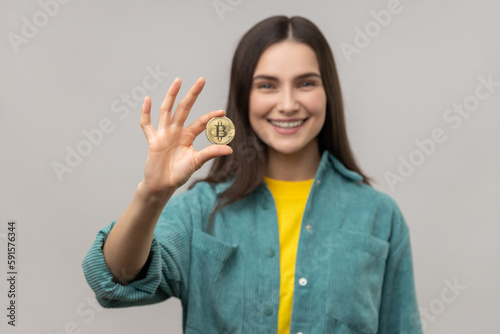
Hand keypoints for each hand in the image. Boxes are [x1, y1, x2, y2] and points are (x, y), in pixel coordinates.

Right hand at [138, 77, 231, 197]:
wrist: (162, 185)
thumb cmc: (179, 174)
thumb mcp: (197, 162)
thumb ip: (211, 153)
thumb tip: (230, 149)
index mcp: (187, 136)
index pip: (200, 122)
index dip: (211, 116)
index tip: (222, 112)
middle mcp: (176, 131)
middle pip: (184, 108)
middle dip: (192, 94)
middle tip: (202, 80)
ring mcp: (163, 134)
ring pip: (167, 110)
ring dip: (171, 96)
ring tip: (178, 81)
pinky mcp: (153, 140)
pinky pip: (147, 125)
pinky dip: (146, 113)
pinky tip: (148, 100)